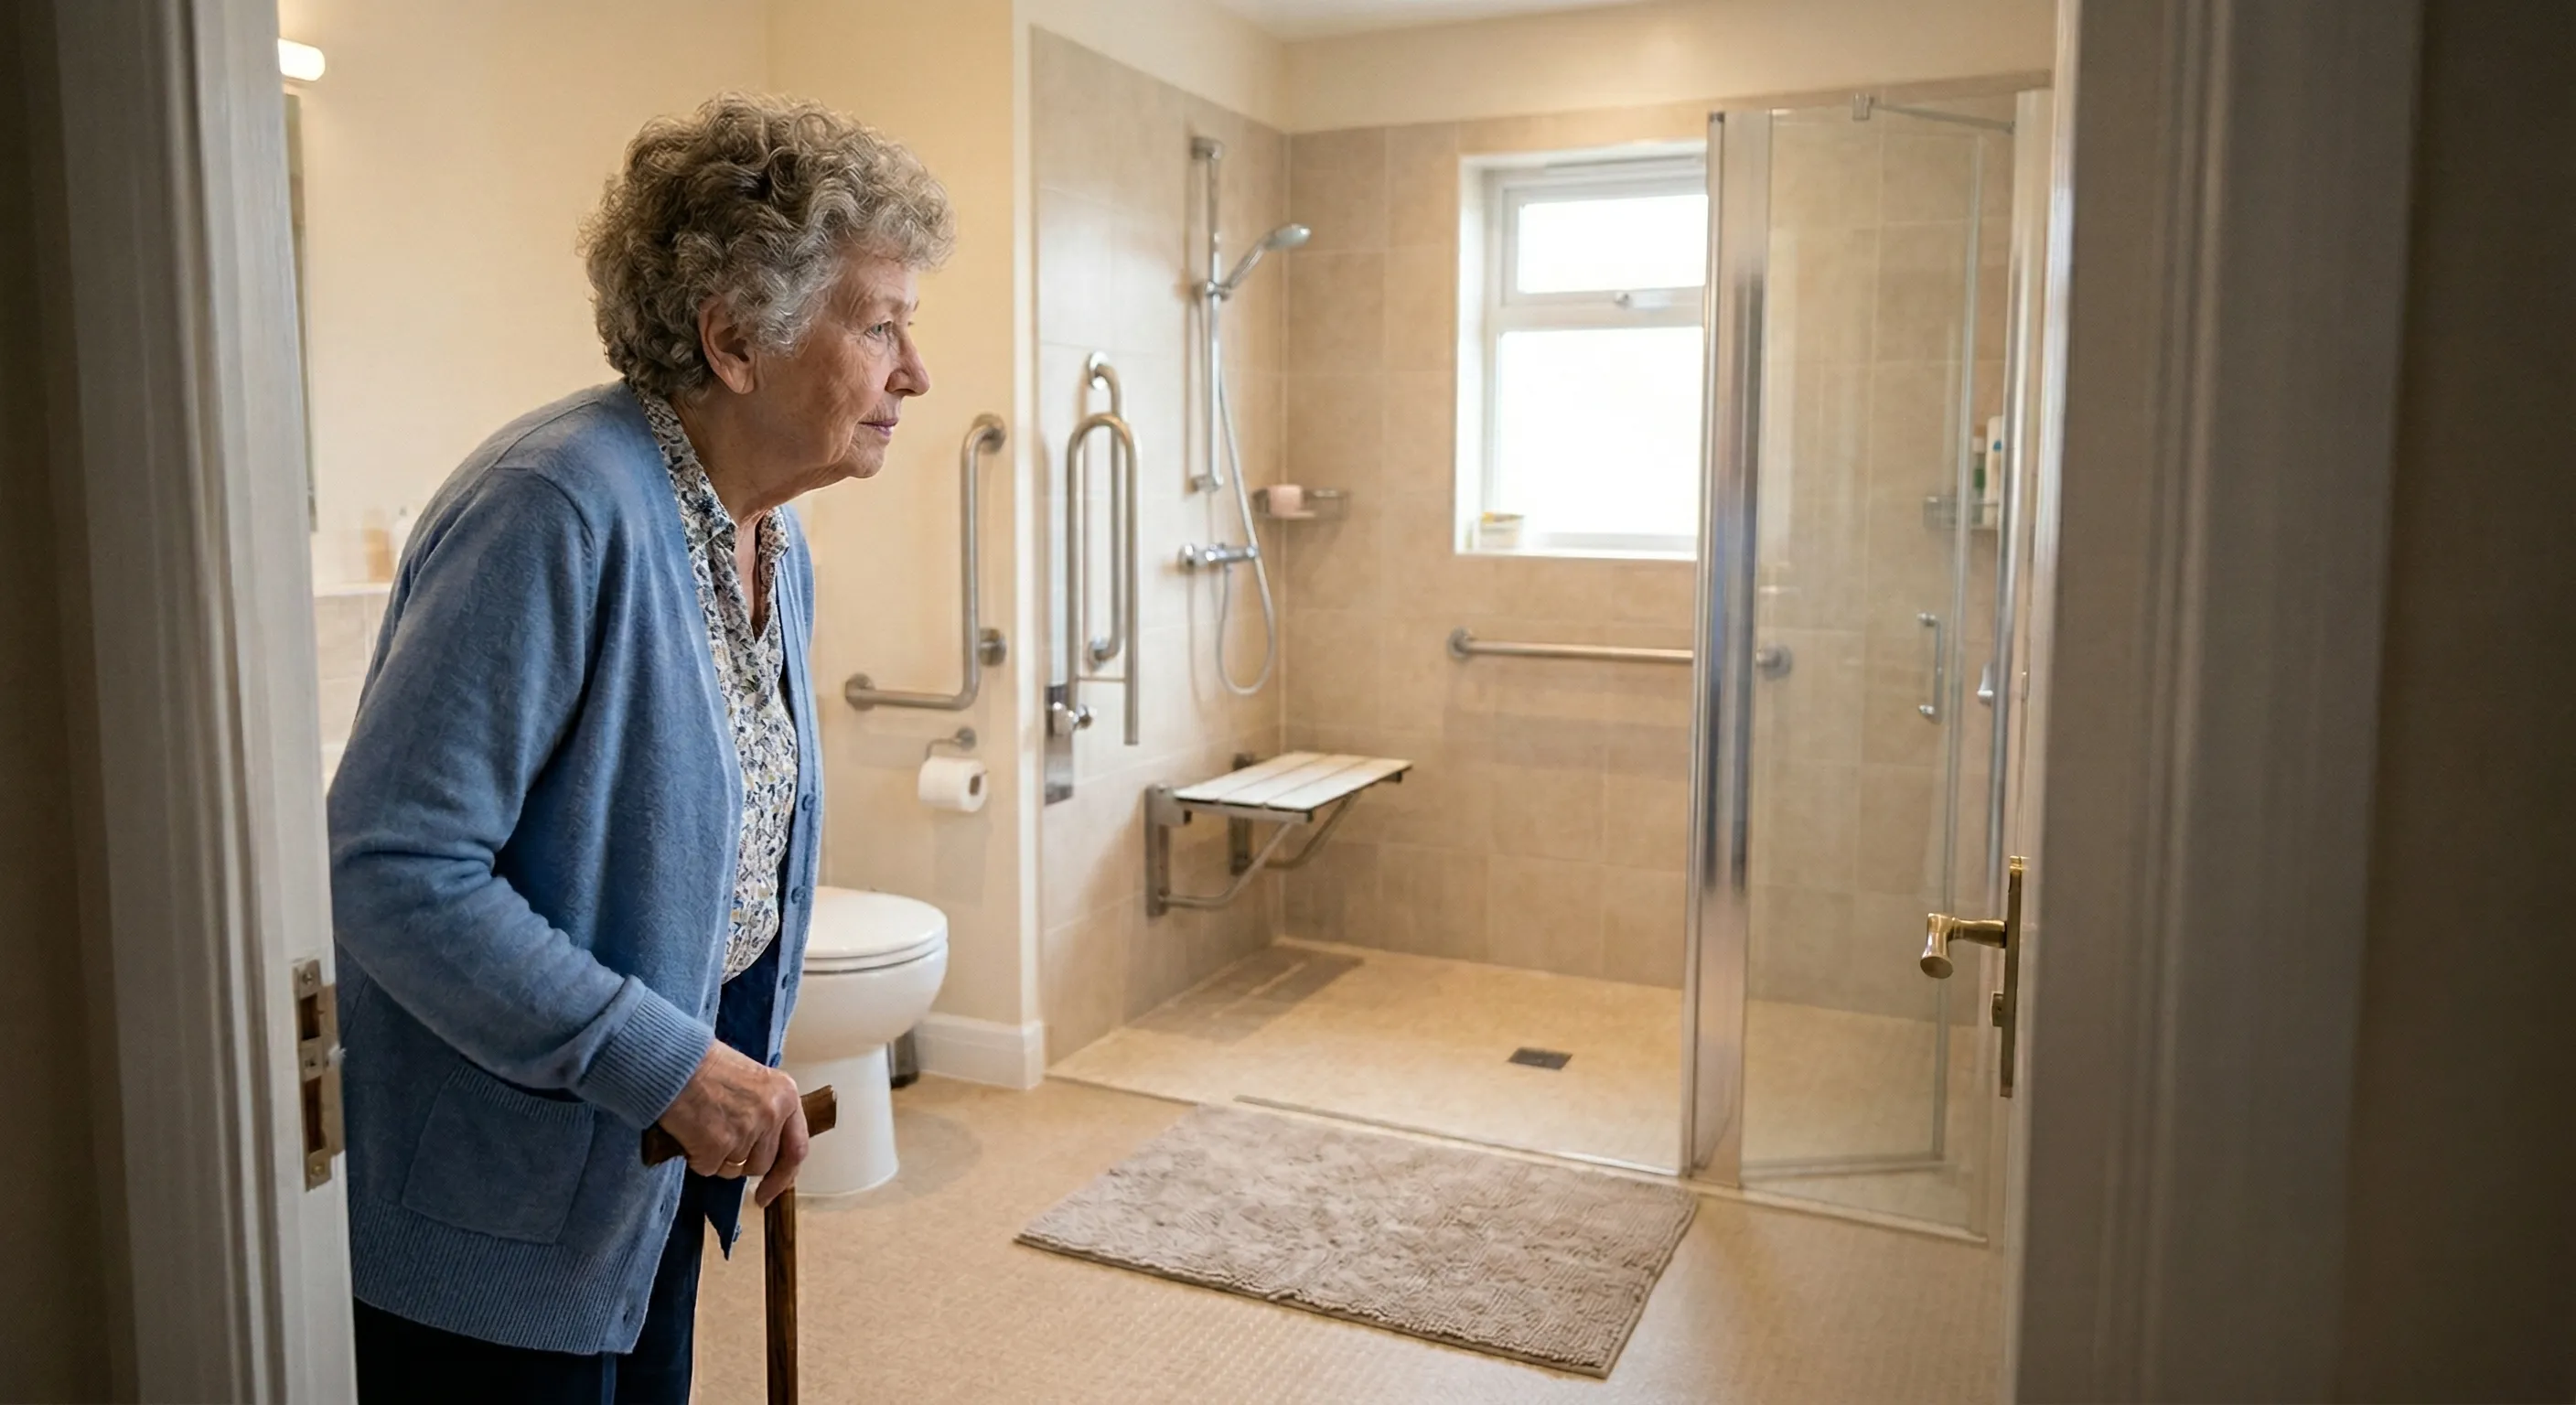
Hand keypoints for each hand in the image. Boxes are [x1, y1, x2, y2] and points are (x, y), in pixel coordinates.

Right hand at [653, 1041, 809, 1205]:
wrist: (673, 1061)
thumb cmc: (706, 1066)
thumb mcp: (753, 1081)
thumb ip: (766, 1111)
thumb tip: (763, 1147)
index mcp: (786, 1096)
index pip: (796, 1149)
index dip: (784, 1176)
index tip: (768, 1193)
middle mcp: (772, 1115)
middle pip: (762, 1163)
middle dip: (740, 1161)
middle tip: (719, 1143)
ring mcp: (746, 1131)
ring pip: (735, 1169)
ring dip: (718, 1159)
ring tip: (704, 1128)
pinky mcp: (718, 1146)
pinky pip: (709, 1168)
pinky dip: (697, 1157)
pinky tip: (691, 1132)